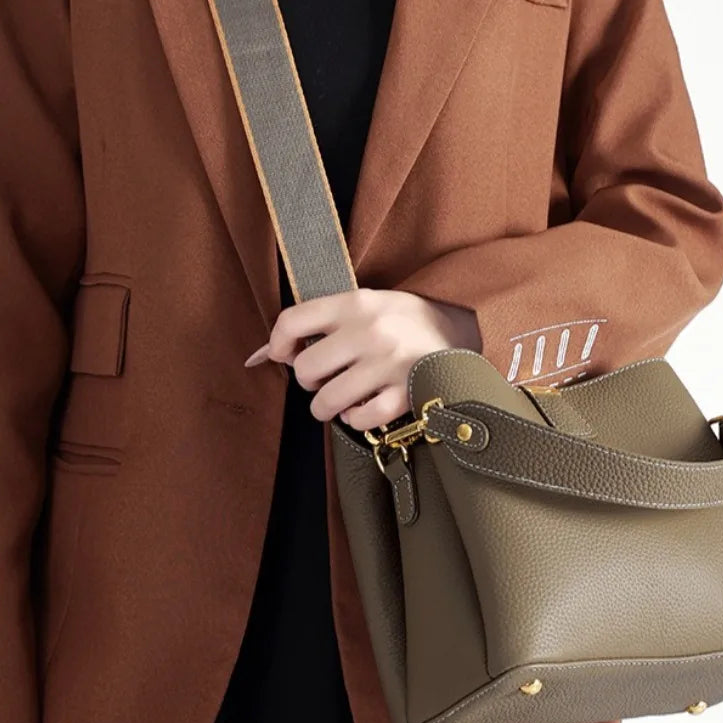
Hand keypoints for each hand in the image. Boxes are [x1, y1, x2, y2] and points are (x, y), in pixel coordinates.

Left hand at [244, 289, 480, 430]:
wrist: (465, 328)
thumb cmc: (406, 319)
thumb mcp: (367, 306)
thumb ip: (319, 324)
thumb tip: (257, 356)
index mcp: (356, 303)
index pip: (291, 321)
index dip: (277, 345)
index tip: (284, 356)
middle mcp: (369, 331)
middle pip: (305, 369)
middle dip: (309, 381)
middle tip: (325, 378)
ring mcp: (388, 364)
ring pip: (327, 402)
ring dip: (328, 406)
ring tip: (342, 397)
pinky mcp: (405, 393)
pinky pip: (360, 419)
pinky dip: (356, 419)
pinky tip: (366, 407)